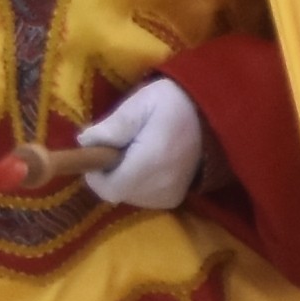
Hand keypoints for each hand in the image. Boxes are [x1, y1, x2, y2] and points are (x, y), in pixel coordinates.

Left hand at [80, 73, 210, 210]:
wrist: (215, 115)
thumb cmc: (174, 103)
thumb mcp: (140, 103)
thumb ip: (112, 125)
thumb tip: (84, 143)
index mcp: (152, 162)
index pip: (110, 188)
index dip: (96, 175)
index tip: (97, 152)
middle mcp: (163, 186)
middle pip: (117, 193)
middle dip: (109, 172)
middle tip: (119, 145)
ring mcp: (171, 195)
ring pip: (129, 196)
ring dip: (122, 177)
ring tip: (135, 151)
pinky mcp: (175, 198)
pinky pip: (144, 198)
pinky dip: (137, 183)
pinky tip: (145, 162)